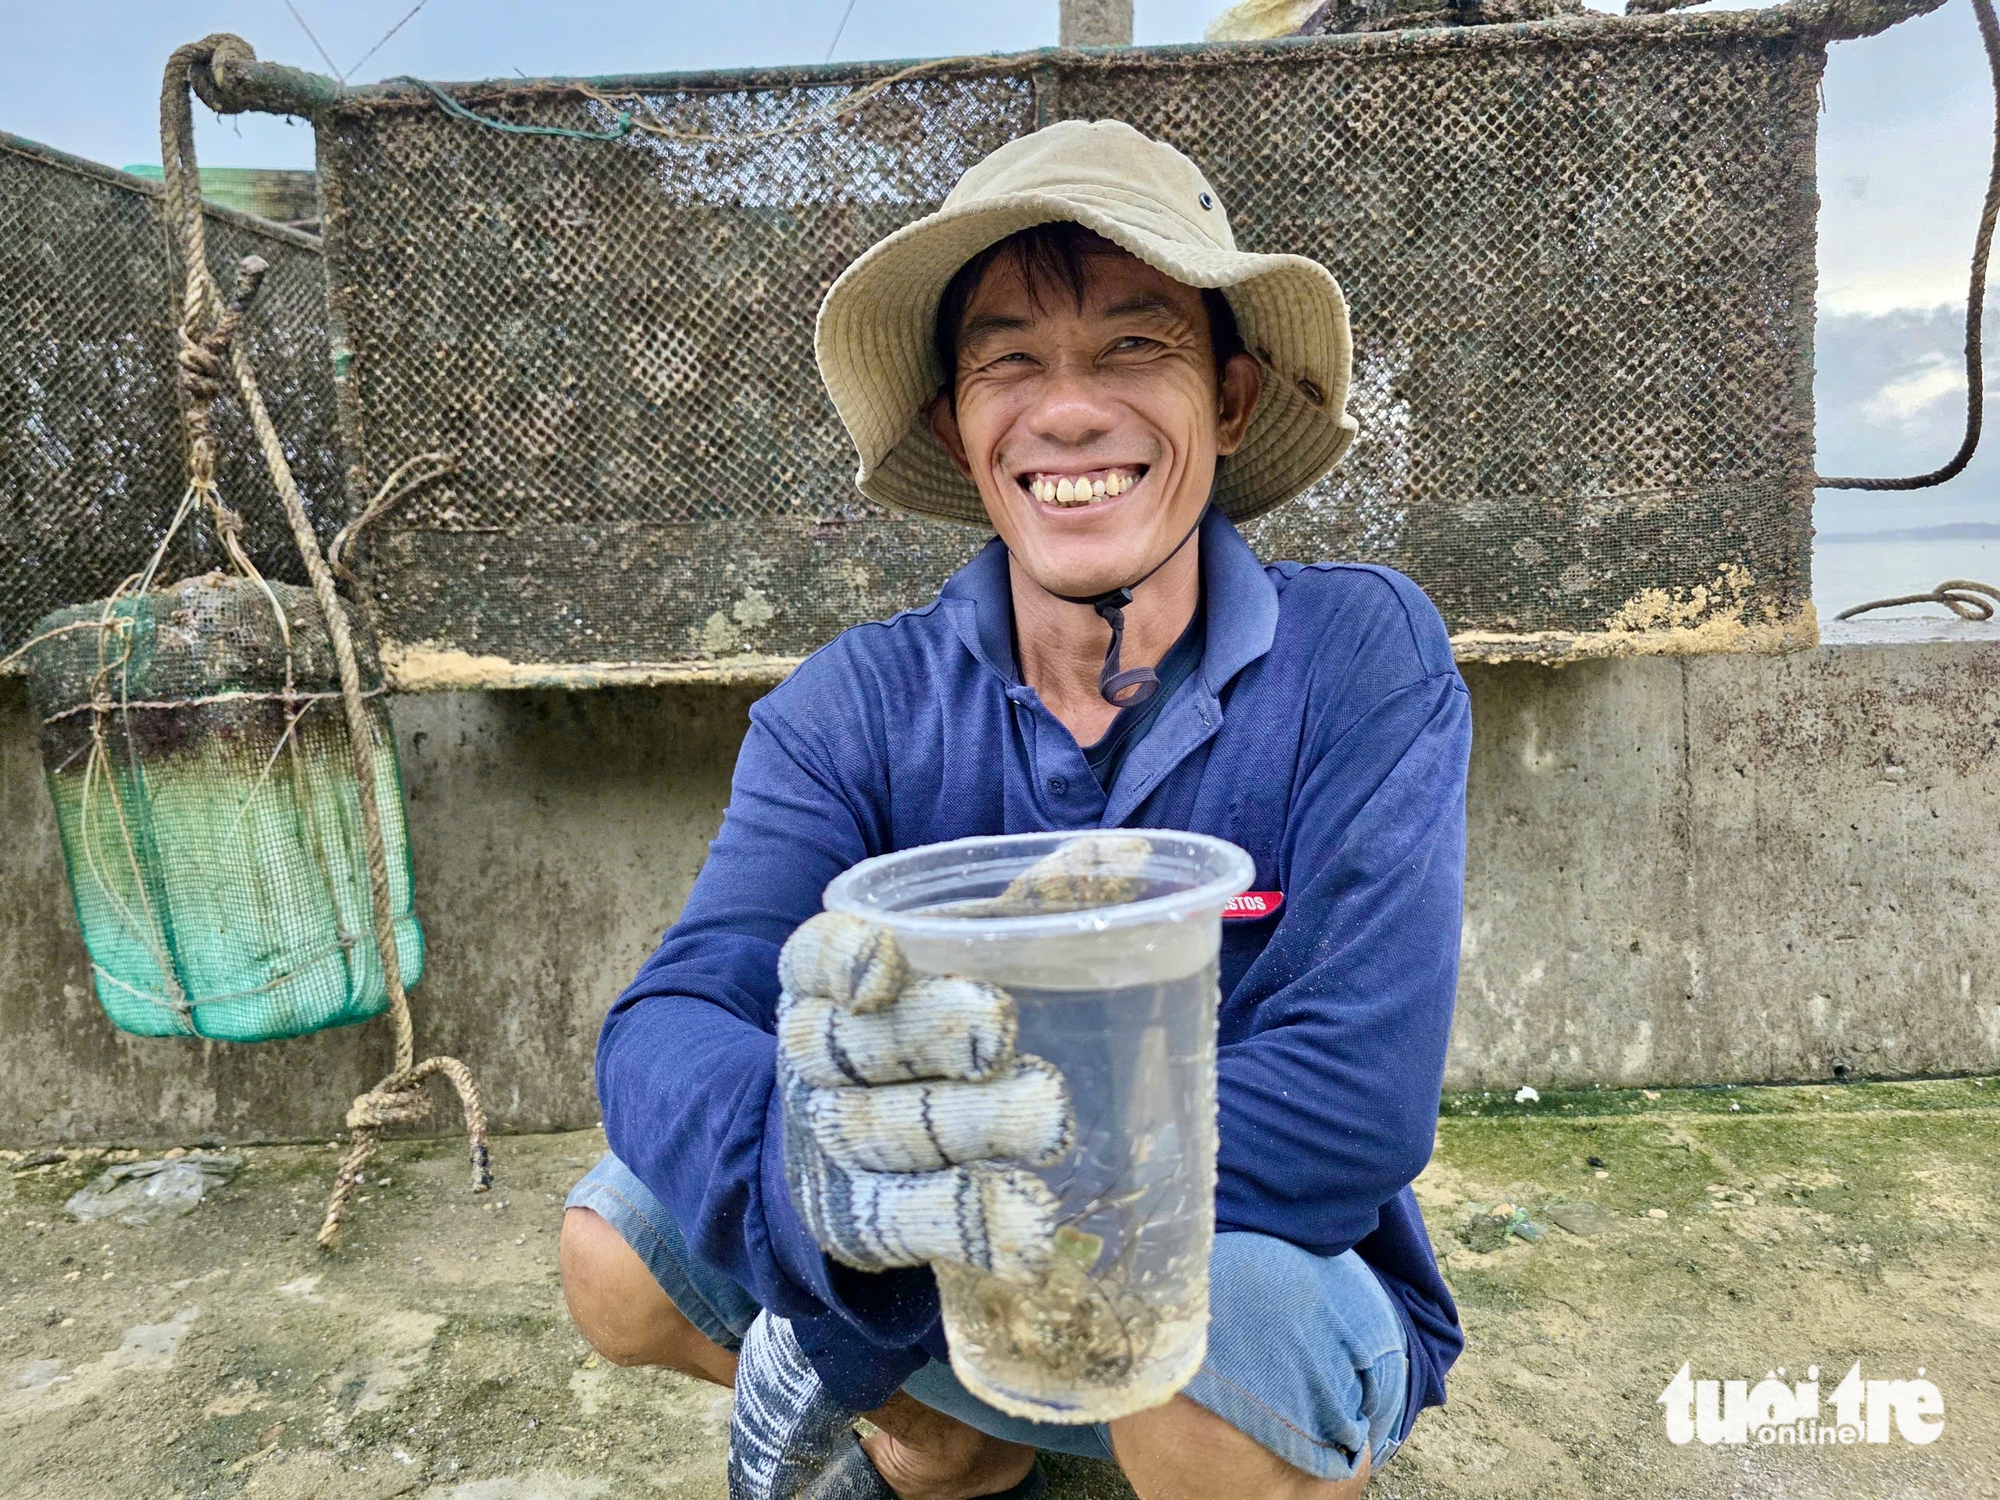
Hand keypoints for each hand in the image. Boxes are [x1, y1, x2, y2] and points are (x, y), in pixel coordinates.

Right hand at [775, 912, 1071, 1281]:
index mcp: (831, 983)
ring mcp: (834, 1145)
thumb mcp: (983, 961)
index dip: (838, 958)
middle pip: (855, 1046)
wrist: (876, 1158)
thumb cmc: (944, 1030)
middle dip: (928, 1033)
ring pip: (885, 1132)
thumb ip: (1045, 904)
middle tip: (1001, 1028)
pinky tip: (1028, 1225)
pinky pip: (908, 1221)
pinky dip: (967, 1222)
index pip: (811, 959)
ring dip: (968, 1126)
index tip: (883, 960)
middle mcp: (819, 1062)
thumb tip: (1134, 849)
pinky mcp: (864, 1222)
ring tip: (1052, 1122)